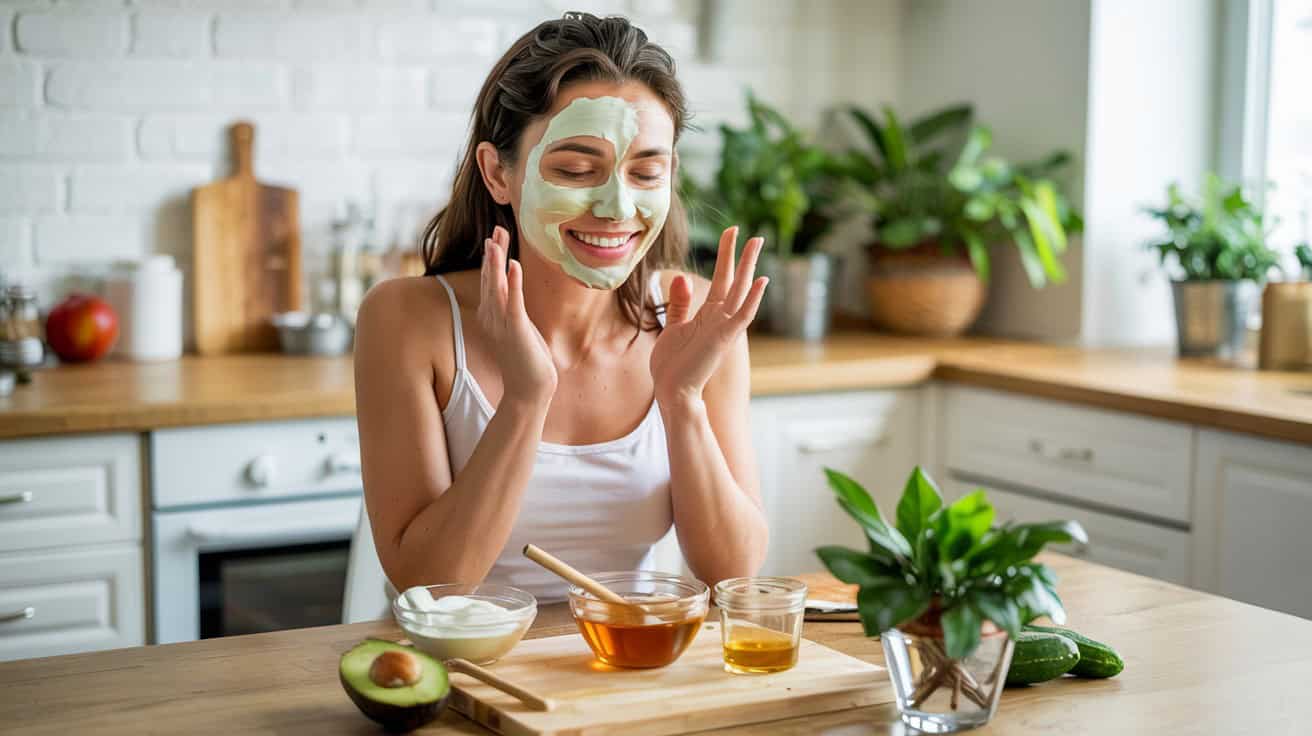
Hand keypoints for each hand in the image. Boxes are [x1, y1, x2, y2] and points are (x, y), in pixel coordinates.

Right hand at [477, 226, 556, 406]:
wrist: (529, 391)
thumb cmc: (526, 362)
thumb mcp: (519, 330)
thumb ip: (514, 311)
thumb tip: (515, 298)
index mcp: (493, 315)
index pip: (491, 280)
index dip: (493, 257)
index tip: (496, 236)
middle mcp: (493, 316)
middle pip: (491, 277)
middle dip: (494, 252)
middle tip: (497, 229)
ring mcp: (502, 323)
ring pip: (497, 285)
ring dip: (497, 261)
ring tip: (497, 239)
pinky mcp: (515, 330)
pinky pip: (514, 301)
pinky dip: (514, 282)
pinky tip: (515, 264)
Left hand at [650, 226, 767, 406]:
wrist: (672, 392)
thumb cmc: (671, 366)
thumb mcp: (673, 328)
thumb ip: (680, 305)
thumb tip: (682, 278)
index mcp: (708, 315)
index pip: (721, 279)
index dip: (726, 255)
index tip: (731, 232)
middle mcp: (720, 318)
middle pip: (734, 280)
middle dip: (741, 255)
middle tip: (752, 233)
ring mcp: (724, 327)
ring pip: (741, 291)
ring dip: (749, 267)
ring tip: (757, 243)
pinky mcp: (724, 338)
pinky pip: (743, 315)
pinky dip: (753, 298)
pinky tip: (761, 280)